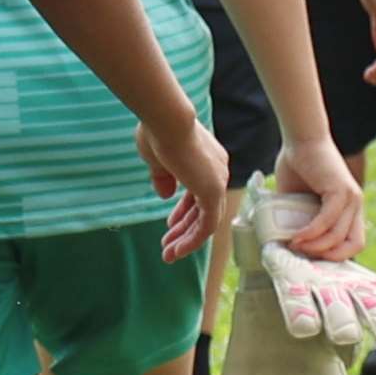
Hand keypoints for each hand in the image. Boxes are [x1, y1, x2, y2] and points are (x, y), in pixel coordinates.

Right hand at [139, 116, 235, 261]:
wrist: (166, 119)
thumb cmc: (157, 131)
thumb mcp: (158, 160)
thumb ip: (164, 178)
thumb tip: (165, 195)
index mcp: (207, 161)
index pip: (200, 193)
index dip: (184, 211)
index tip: (170, 224)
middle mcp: (217, 171)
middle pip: (204, 209)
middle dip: (184, 229)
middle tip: (168, 245)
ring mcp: (217, 181)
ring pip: (206, 220)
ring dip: (187, 240)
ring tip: (168, 255)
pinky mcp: (213, 191)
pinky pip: (207, 225)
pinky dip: (192, 240)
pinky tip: (176, 250)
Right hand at [265, 138, 366, 268]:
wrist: (300, 140)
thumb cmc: (298, 168)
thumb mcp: (298, 202)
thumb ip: (297, 221)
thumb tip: (283, 245)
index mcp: (349, 209)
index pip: (354, 243)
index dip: (335, 256)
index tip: (311, 259)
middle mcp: (355, 205)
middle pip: (353, 245)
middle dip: (327, 258)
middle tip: (303, 257)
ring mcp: (351, 198)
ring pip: (338, 237)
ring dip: (315, 248)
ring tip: (294, 247)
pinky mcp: (341, 191)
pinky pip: (328, 221)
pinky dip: (311, 233)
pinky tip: (296, 237)